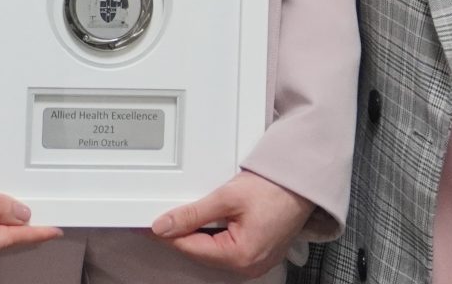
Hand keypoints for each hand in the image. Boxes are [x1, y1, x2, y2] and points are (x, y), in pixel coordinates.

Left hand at [150, 170, 315, 278]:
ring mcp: (254, 263)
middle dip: (181, 234)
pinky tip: (206, 222)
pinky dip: (213, 236)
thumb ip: (193, 214)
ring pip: (212, 252)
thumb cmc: (275, 189)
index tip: (147, 225)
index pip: (190, 247)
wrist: (304, 184)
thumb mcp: (228, 197)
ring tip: (183, 216)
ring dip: (197, 235)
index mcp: (239, 256)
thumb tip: (164, 226)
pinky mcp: (257, 254)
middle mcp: (247, 267)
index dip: (166, 234)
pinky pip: (226, 249)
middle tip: (162, 216)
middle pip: (200, 252)